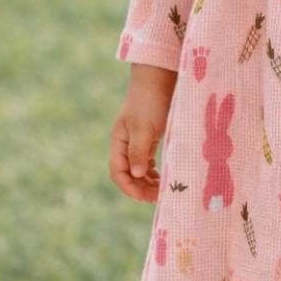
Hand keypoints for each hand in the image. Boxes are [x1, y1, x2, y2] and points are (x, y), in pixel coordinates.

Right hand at [109, 64, 177, 202]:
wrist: (158, 82)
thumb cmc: (149, 103)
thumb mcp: (143, 127)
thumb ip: (138, 150)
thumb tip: (136, 174)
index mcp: (118, 143)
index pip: (118, 172)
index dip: (129, 188)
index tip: (144, 198)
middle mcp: (124, 145)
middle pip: (128, 175)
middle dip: (140, 189)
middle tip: (158, 198)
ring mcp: (135, 143)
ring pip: (138, 171)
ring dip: (147, 183)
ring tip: (162, 191)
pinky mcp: (147, 140)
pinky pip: (146, 163)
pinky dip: (153, 174)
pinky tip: (162, 178)